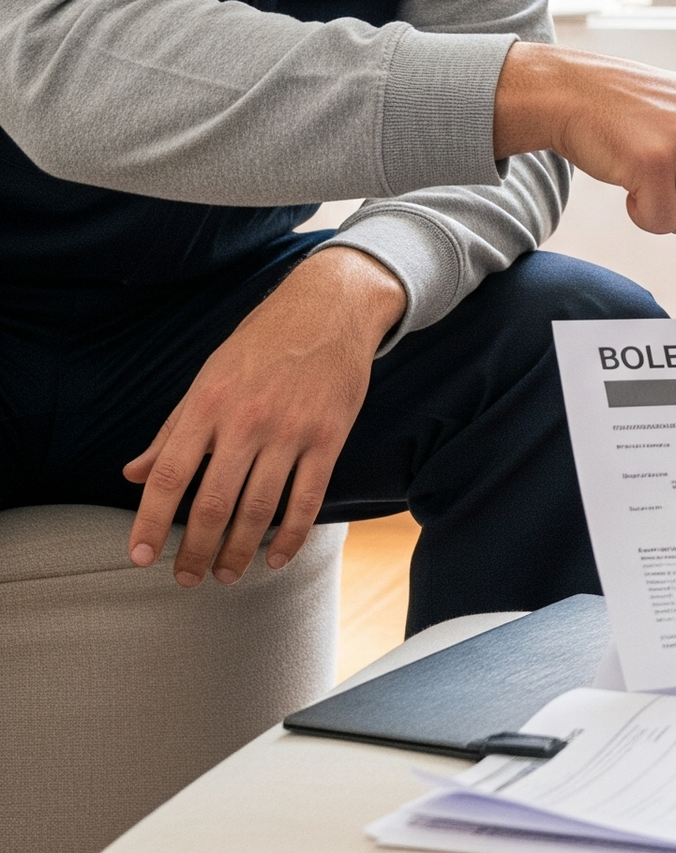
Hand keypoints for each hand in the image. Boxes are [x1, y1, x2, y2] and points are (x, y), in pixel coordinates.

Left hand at [121, 247, 405, 586]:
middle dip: (195, 551)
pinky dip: (292, 537)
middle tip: (186, 578)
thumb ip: (173, 430)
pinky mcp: (330, 435)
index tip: (140, 557)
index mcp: (209, 403)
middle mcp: (247, 420)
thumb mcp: (209, 376)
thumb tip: (135, 475)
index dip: (150, 523)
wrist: (331, 307)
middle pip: (213, 503)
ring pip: (259, 509)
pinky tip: (277, 558)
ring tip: (226, 575)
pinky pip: (308, 498)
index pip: (170, 476)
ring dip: (239, 552)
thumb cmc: (263, 342)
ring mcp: (292, 429)